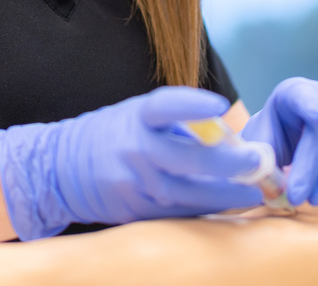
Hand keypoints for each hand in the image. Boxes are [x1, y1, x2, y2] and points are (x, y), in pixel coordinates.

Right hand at [0, 87, 262, 239]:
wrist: (61, 168)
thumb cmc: (113, 133)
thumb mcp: (138, 115)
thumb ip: (176, 122)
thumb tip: (225, 135)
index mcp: (137, 116)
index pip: (165, 106)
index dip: (193, 104)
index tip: (221, 105)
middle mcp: (134, 148)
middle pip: (187, 158)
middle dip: (227, 163)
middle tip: (256, 162)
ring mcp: (133, 183)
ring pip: (186, 193)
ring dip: (224, 195)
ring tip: (253, 193)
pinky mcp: (133, 210)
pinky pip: (175, 213)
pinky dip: (203, 211)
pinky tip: (226, 207)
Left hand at [240, 77, 317, 206]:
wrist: (290, 134)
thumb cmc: (274, 136)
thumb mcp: (260, 141)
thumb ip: (261, 157)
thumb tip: (264, 179)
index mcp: (296, 91)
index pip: (308, 99)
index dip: (313, 110)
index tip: (317, 121)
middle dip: (313, 169)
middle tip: (297, 197)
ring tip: (313, 199)